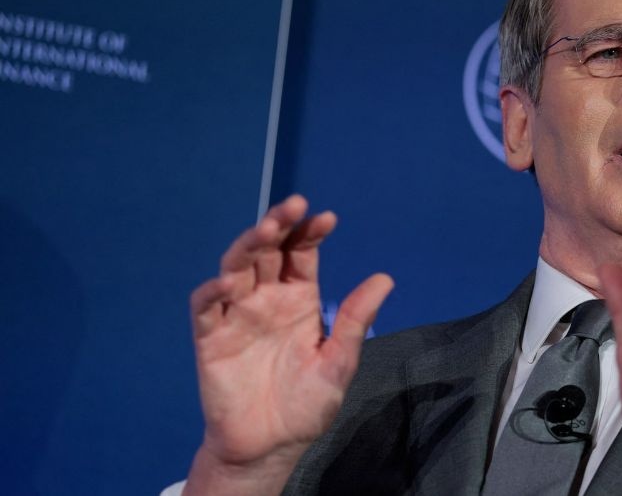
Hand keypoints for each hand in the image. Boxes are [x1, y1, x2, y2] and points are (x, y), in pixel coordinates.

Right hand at [184, 195, 392, 494]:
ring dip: (247, 246)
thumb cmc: (306, 404)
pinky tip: (229, 282)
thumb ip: (355, 321)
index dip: (310, 233)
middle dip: (277, 225)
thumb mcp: (338, 362)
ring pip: (235, 267)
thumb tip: (385, 279)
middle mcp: (266, 298)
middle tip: (292, 207)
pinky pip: (206, 306)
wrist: (270, 445)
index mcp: (299, 299)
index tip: (326, 217)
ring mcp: (237, 315)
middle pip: (267, 251)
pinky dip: (213, 290)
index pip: (301, 254)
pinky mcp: (210, 337)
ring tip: (265, 231)